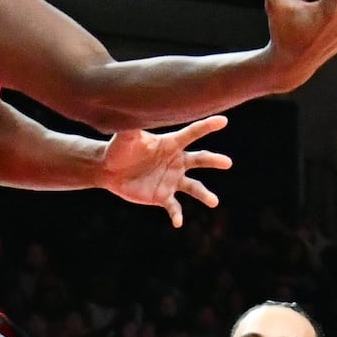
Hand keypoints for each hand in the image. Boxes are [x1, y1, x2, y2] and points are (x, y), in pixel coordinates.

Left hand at [98, 117, 230, 227]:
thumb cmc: (119, 149)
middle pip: (200, 159)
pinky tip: (178, 222)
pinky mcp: (163, 196)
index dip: (207, 126)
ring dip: (204, 195)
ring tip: (214, 201)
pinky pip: (174, 207)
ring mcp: (172, 180)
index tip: (223, 121)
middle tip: (227, 163)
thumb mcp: (126, 137)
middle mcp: (177, 161)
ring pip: (194, 187)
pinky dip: (177, 215)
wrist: (109, 170)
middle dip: (213, 161)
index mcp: (171, 144)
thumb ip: (132, 128)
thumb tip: (133, 114)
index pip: (192, 133)